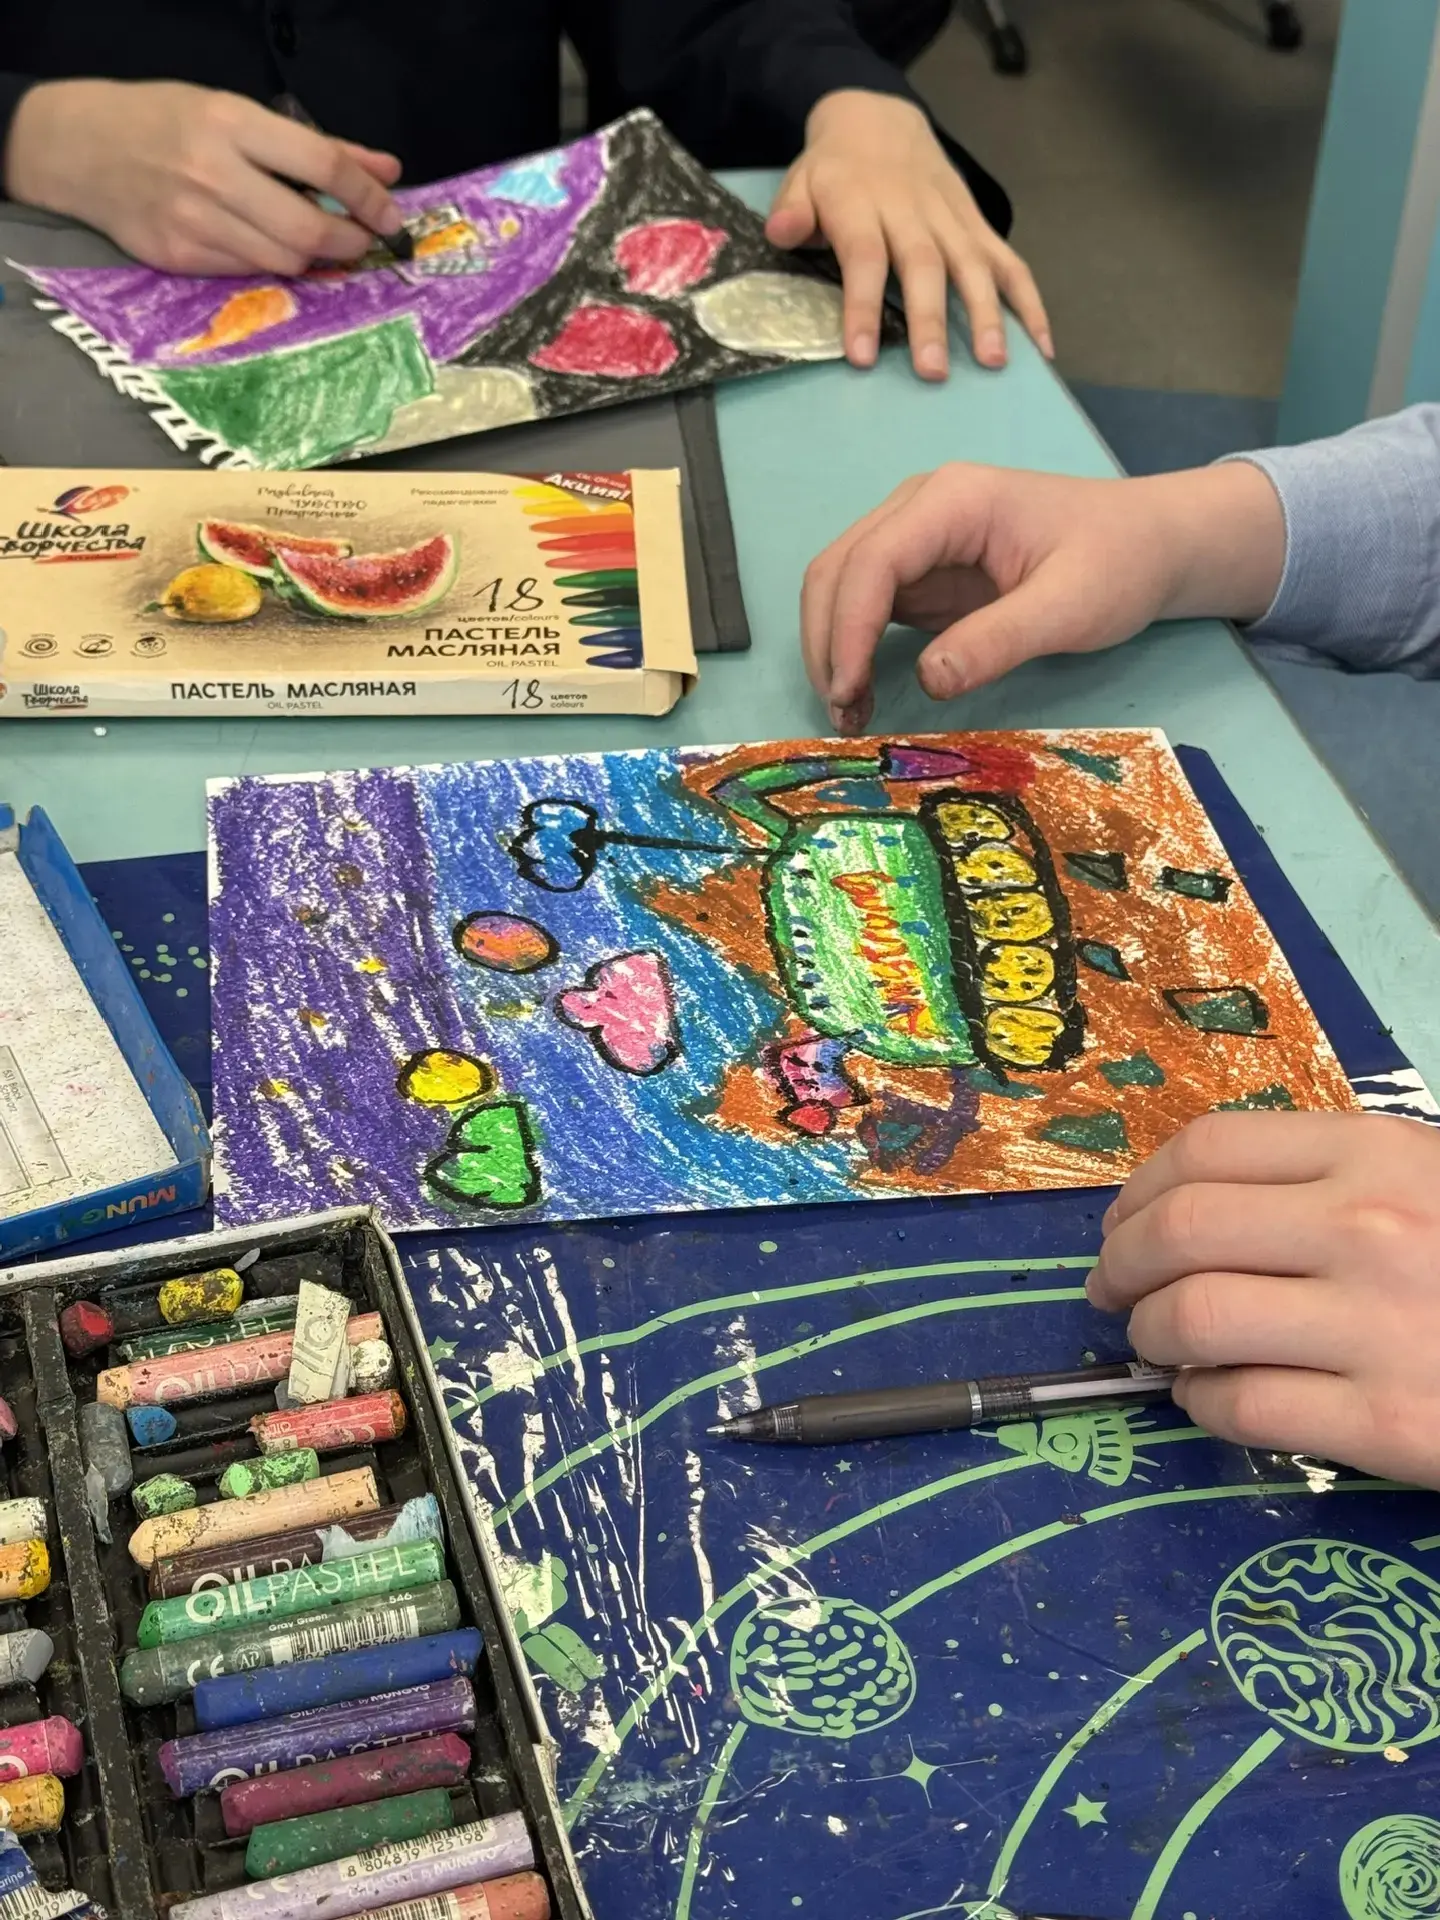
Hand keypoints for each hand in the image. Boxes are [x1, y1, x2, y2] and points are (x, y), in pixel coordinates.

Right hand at [4, 80, 404, 274]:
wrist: (80, 149)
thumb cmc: (165, 121)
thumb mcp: (236, 112)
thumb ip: (315, 146)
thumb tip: (387, 171)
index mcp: (230, 125)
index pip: (323, 167)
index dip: (368, 197)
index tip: (390, 215)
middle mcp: (213, 175)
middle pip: (308, 229)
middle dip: (348, 242)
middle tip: (360, 241)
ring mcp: (193, 222)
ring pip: (282, 260)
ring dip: (312, 257)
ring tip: (315, 241)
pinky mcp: (179, 258)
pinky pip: (247, 272)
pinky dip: (269, 263)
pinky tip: (266, 245)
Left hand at [766, 89, 1048, 377]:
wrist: (878, 119)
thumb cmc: (834, 171)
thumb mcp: (800, 181)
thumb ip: (792, 211)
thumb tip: (782, 232)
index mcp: (861, 203)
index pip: (864, 256)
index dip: (863, 305)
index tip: (863, 356)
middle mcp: (910, 211)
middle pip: (924, 265)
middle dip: (931, 320)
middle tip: (933, 372)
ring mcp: (950, 218)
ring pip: (972, 264)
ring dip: (987, 314)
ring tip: (994, 362)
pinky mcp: (977, 224)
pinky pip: (1008, 262)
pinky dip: (1029, 301)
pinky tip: (1041, 344)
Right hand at [800, 459, 1285, 732]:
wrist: (1149, 543)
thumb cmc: (1119, 563)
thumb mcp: (1071, 608)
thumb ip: (999, 641)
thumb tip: (928, 682)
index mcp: (954, 500)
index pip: (872, 561)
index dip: (848, 629)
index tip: (848, 692)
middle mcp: (920, 508)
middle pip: (837, 569)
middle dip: (826, 643)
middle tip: (842, 715)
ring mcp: (916, 537)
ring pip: (840, 586)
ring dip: (832, 648)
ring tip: (850, 712)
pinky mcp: (920, 569)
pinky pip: (865, 605)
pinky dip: (853, 649)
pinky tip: (865, 692)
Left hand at [1088, 1112, 1439, 1487]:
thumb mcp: (1429, 1181)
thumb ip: (1327, 1176)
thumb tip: (1188, 1205)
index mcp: (1376, 1154)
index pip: (1205, 1150)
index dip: (1138, 1191)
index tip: (1120, 1224)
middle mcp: (1367, 1228)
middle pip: (1178, 1233)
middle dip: (1119, 1267)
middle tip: (1111, 1294)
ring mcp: (1377, 1326)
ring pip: (1191, 1319)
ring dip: (1149, 1338)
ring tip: (1159, 1349)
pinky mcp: (1387, 1423)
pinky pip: (1241, 1405)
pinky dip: (1200, 1404)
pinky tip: (1209, 1399)